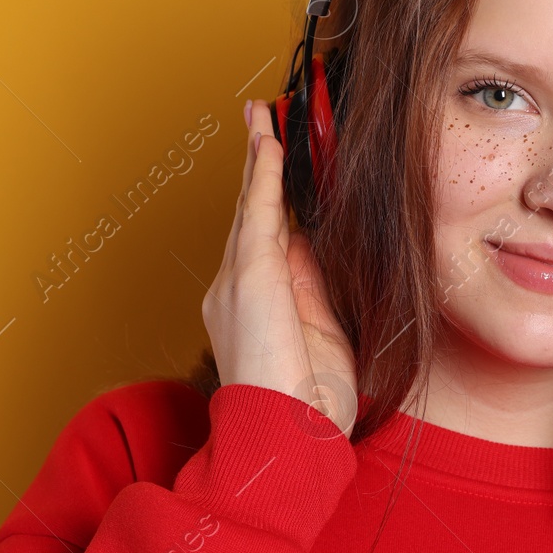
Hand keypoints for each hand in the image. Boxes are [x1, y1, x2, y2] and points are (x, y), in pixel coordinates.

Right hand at [200, 99, 357, 433]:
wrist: (288, 435)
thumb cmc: (307, 403)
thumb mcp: (320, 332)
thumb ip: (312, 285)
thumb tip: (309, 242)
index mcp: (249, 305)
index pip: (258, 239)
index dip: (264, 198)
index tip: (272, 164)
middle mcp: (232, 288)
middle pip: (245, 214)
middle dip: (253, 167)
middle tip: (260, 122)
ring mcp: (235, 281)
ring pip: (247, 206)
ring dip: (257, 159)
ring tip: (262, 118)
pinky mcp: (249, 276)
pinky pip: (257, 212)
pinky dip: (263, 173)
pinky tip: (268, 142)